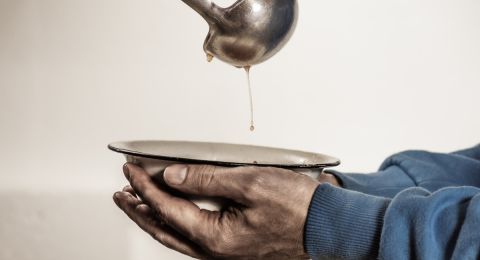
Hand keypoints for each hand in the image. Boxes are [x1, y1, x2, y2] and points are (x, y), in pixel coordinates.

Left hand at [113, 164, 338, 258]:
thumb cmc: (298, 207)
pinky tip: (175, 211)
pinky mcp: (235, 245)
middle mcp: (216, 250)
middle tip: (121, 192)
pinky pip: (195, 235)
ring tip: (138, 201)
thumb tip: (173, 177)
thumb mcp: (250, 184)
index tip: (131, 170)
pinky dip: (177, 220)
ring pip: (178, 234)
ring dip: (155, 216)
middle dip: (138, 209)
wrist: (328, 225)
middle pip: (164, 229)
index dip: (145, 187)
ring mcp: (225, 250)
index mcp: (216, 237)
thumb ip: (207, 180)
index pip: (167, 208)